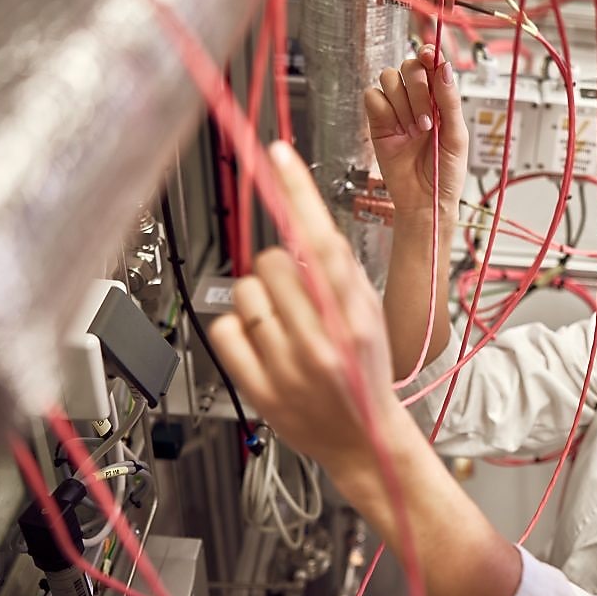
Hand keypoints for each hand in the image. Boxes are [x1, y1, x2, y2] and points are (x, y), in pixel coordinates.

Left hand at [209, 141, 413, 476]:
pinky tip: (262, 345)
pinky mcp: (260, 388)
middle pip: (272, 261)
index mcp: (354, 314)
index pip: (320, 238)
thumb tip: (306, 228)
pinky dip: (238, 331)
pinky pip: (226, 330)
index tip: (277, 153)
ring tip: (280, 326)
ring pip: (246, 292)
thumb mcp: (369, 318)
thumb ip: (340, 275)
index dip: (296, 191)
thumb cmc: (366, 376)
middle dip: (278, 271)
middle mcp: (322, 338)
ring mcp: (289, 365)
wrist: (367, 442)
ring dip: (258, 301)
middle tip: (293, 296)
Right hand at [365, 45, 467, 220]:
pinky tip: (398, 131)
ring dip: (404, 103)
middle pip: (409, 67)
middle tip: (427, 120)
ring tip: (416, 130)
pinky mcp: (377, 122)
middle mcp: (417, 101)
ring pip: (389, 79)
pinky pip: (373, 97)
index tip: (430, 55)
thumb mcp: (457, 136)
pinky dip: (385, 110)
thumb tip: (444, 68)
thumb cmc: (445, 174)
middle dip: (419, 89)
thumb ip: (450, 101)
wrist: (425, 201)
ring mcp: (396, 110)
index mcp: (440, 100)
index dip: (429, 54)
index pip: (431, 65)